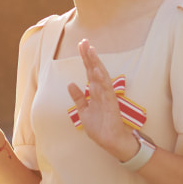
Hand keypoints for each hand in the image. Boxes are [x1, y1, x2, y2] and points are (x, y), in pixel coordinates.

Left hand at [66, 40, 137, 160]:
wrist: (110, 141)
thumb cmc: (100, 127)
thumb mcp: (84, 111)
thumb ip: (79, 98)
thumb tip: (71, 84)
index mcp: (96, 92)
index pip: (90, 72)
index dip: (86, 59)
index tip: (81, 46)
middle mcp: (102, 91)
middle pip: (95, 70)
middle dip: (89, 56)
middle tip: (84, 42)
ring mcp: (107, 96)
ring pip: (101, 75)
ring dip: (96, 63)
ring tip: (91, 50)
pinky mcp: (111, 103)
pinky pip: (106, 89)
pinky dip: (102, 79)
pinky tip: (98, 69)